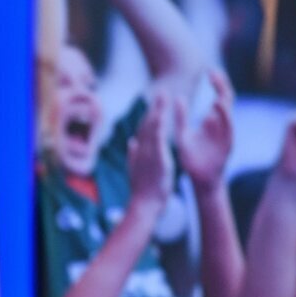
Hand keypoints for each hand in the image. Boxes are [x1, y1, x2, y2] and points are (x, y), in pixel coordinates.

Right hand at [128, 93, 173, 212]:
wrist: (144, 205)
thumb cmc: (143, 193)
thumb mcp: (136, 171)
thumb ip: (133, 155)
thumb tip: (130, 141)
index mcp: (140, 153)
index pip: (144, 131)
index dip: (149, 116)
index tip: (155, 104)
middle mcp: (142, 150)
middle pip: (148, 124)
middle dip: (154, 107)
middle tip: (160, 91)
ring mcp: (148, 153)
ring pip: (152, 126)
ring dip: (158, 109)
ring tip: (164, 94)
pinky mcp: (157, 157)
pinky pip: (159, 136)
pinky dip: (161, 122)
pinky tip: (164, 111)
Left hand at [174, 69, 233, 194]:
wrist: (200, 178)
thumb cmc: (193, 157)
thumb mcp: (183, 134)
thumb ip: (182, 118)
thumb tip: (178, 98)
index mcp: (213, 120)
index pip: (218, 96)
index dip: (216, 83)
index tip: (209, 70)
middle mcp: (222, 125)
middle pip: (226, 100)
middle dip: (222, 86)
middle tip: (214, 72)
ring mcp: (226, 134)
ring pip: (228, 114)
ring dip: (223, 103)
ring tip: (216, 91)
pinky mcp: (227, 145)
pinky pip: (228, 129)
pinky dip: (224, 119)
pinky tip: (218, 110)